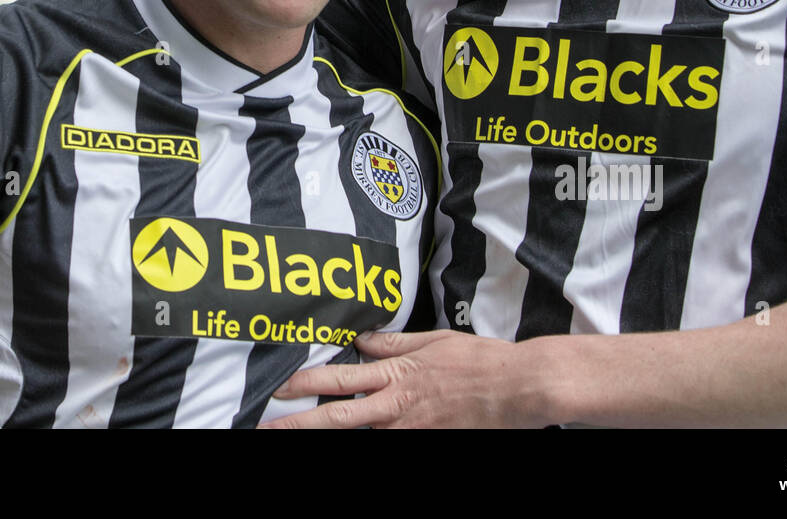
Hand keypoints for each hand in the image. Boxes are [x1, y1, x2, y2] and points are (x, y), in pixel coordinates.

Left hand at [261, 329, 552, 428]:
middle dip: (299, 423)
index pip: (339, 380)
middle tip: (269, 426)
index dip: (305, 384)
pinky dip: (365, 443)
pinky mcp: (425, 444)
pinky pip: (387, 445)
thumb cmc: (478, 362)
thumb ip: (394, 344)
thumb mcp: (432, 341)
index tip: (280, 387)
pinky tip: (350, 441)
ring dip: (325, 435)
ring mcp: (409, 432)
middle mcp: (395, 408)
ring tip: (296, 434)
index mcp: (395, 377)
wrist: (517, 389)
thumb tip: (363, 340)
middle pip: (337, 418)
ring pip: (357, 437)